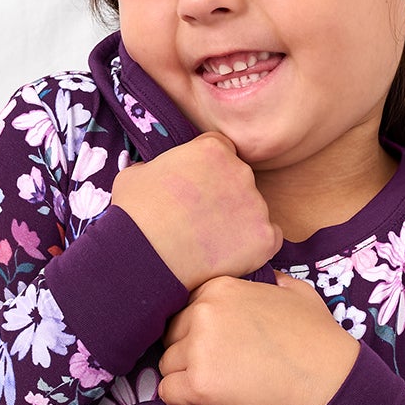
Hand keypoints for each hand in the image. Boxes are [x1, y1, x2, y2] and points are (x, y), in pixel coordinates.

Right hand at [110, 132, 283, 290]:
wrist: (145, 256)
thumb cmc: (134, 214)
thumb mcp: (136, 173)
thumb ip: (159, 167)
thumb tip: (157, 173)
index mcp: (213, 149)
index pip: (222, 151)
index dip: (209, 171)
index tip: (197, 188)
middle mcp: (241, 171)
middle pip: (240, 180)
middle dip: (225, 196)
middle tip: (202, 219)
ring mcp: (256, 204)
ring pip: (254, 210)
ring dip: (238, 222)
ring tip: (210, 242)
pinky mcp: (264, 237)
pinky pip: (270, 238)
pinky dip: (256, 246)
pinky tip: (231, 255)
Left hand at [157, 272, 359, 404]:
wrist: (331, 382)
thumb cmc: (319, 340)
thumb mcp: (297, 293)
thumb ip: (270, 282)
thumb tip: (265, 279)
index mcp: (221, 288)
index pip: (184, 309)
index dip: (198, 331)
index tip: (218, 347)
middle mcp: (205, 313)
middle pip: (171, 337)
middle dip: (189, 354)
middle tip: (220, 370)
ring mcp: (200, 348)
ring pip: (167, 365)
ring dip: (187, 378)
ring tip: (220, 386)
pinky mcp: (200, 384)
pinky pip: (167, 393)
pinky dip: (184, 401)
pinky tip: (211, 401)